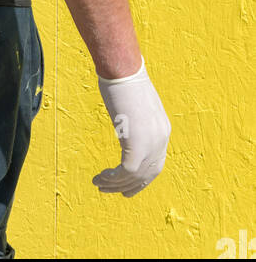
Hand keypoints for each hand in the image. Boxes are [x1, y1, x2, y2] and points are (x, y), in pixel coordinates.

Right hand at [93, 58, 170, 196]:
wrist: (123, 70)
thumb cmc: (124, 78)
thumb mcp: (135, 102)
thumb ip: (135, 117)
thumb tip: (125, 121)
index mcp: (162, 129)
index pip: (156, 163)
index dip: (142, 178)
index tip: (127, 185)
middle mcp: (161, 139)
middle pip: (148, 173)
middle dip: (130, 187)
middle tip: (111, 192)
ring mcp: (151, 143)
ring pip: (135, 176)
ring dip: (115, 184)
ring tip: (99, 185)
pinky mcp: (137, 145)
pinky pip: (126, 171)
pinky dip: (113, 178)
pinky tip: (100, 177)